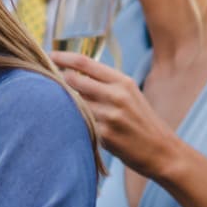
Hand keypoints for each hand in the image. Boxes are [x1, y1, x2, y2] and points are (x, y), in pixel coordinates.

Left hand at [51, 52, 178, 176]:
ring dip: (63, 104)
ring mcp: (110, 115)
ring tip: (57, 107)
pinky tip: (72, 126)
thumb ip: (105, 84)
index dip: (61, 57)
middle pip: (73, 80)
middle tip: (45, 82)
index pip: (84, 62)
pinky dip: (72, 122)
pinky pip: (79, 123)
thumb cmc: (141, 121)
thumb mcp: (130, 95)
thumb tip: (73, 74)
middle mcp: (116, 95)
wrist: (161, 150)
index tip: (47, 55)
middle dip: (57, 81)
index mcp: (122, 81)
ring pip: (73, 103)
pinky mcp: (104, 135)